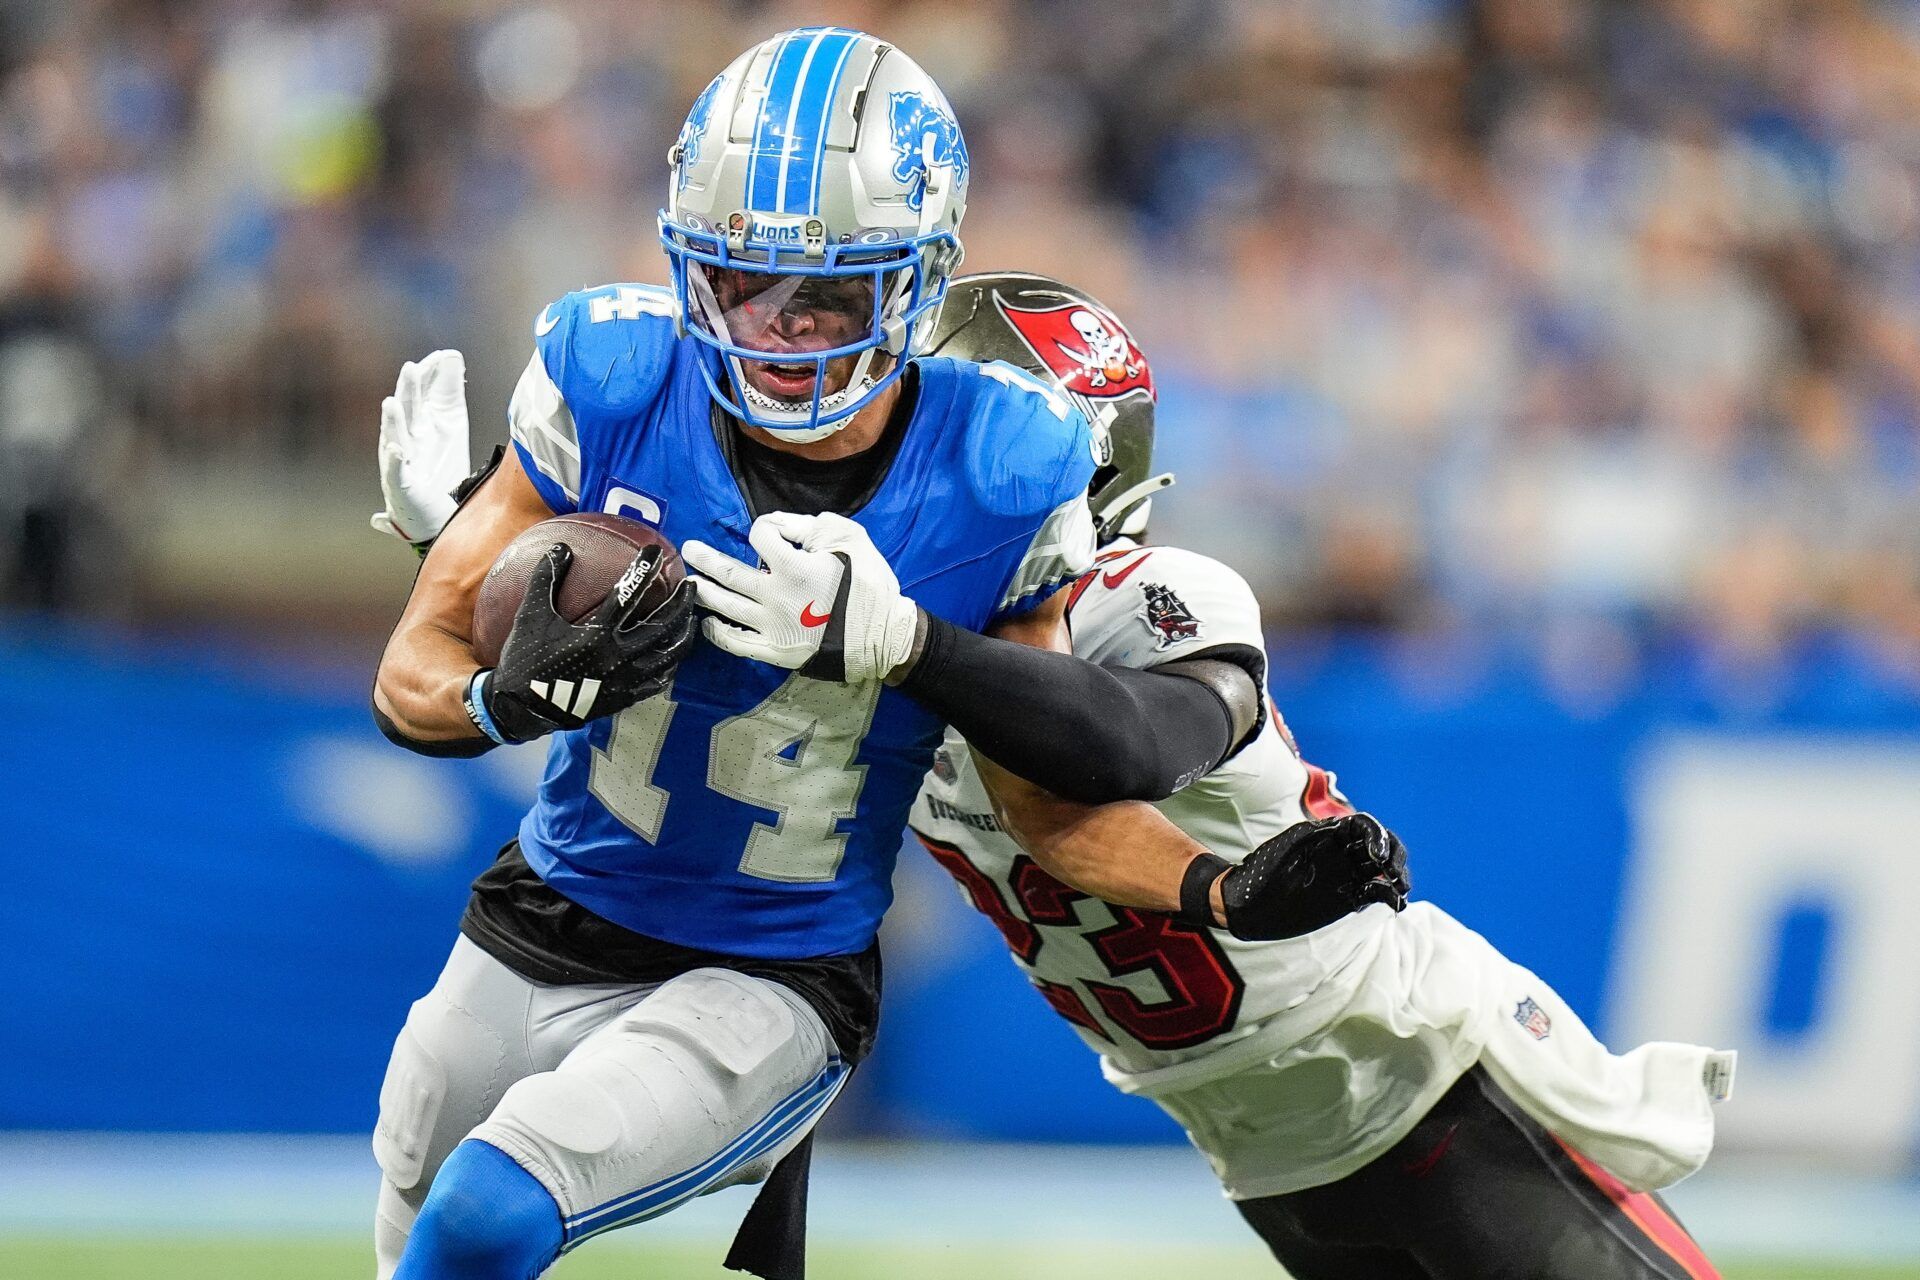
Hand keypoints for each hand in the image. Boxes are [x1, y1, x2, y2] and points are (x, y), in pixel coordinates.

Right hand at [372, 350, 470, 545]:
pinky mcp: (402, 486)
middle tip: (411, 368)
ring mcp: (401, 463)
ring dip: (393, 421)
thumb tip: (452, 357)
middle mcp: (406, 440)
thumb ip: (449, 393)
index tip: (440, 358)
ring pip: (394, 437)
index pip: (420, 397)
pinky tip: (399, 449)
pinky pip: (396, 472)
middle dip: (408, 391)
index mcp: (419, 425)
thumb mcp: (450, 426)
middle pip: (407, 411)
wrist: (434, 517)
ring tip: (392, 404)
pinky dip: (396, 460)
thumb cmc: (439, 470)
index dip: (426, 379)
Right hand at [480, 544, 696, 741]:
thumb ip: (546, 579)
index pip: (628, 594)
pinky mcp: (626, 698)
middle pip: (663, 625)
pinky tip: (672, 653)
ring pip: (669, 654)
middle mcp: (617, 657)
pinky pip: (659, 680)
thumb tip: (561, 546)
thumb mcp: (531, 615)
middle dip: (682, 602)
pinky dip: (670, 664)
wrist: (523, 709)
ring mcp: (625, 680)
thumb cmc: (525, 659)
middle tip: (691, 585)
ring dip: (684, 632)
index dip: (643, 569)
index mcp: (596, 635)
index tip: (655, 552)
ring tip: (691, 617)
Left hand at [683, 511, 920, 682]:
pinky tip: (709, 623)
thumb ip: (809, 525)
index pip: (760, 536)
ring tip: (691, 581)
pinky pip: (736, 644)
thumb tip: (777, 525)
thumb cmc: (870, 584)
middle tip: (689, 550)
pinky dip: (718, 633)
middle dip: (706, 559)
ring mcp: (771, 627)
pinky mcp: (774, 652)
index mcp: (793, 565)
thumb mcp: (849, 538)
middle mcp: (774, 596)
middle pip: (729, 573)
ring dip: (705, 592)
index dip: (764, 529)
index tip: (771, 533)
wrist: (885, 637)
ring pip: (727, 606)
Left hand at [1216, 812, 1408, 940]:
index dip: (1378, 835)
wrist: (1246, 905)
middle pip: (1382, 844)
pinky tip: (1397, 904)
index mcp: (1327, 835)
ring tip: (1401, 888)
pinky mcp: (1347, 897)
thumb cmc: (1260, 872)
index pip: (1364, 826)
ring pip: (1383, 869)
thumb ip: (1313, 836)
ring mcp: (1346, 874)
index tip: (1375, 855)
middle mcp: (1341, 852)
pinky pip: (1376, 892)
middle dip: (1394, 853)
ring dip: (1398, 874)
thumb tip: (1336, 826)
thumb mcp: (1287, 847)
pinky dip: (1390, 896)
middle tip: (1391, 872)